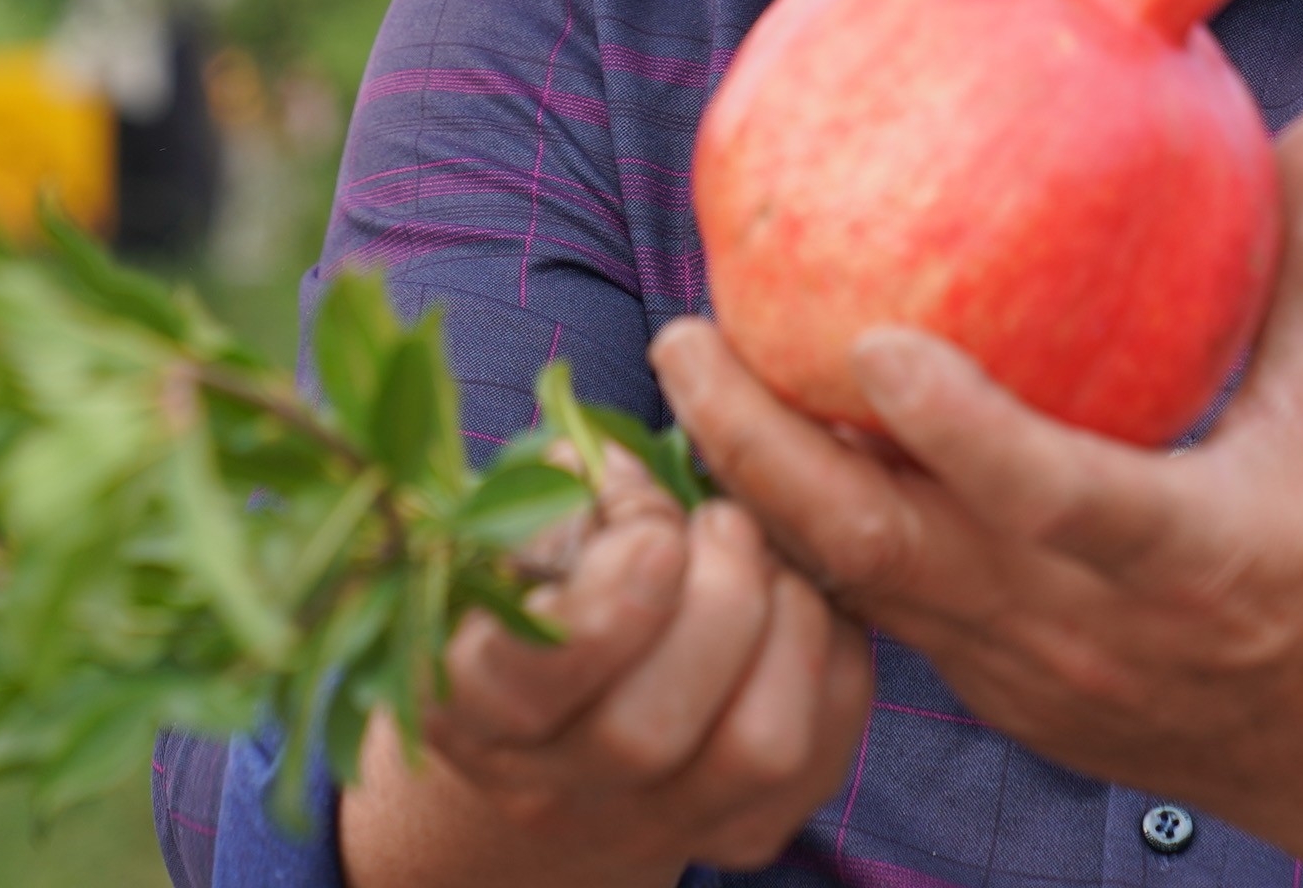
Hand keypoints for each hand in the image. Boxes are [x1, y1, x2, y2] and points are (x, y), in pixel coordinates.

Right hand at [337, 435, 871, 887]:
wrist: (560, 738)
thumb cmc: (534, 596)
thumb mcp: (509, 538)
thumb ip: (553, 499)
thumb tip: (619, 469)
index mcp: (472, 704)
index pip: (529, 680)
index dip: (609, 600)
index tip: (656, 529)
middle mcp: (554, 788)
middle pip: (649, 732)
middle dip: (717, 600)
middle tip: (723, 519)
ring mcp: (658, 824)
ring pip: (757, 749)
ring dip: (786, 624)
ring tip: (766, 559)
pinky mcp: (747, 832)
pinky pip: (825, 749)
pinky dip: (831, 654)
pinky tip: (796, 604)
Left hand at [652, 100, 1302, 887]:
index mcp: (1186, 554)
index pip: (1053, 497)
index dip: (960, 430)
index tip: (872, 342)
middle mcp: (1086, 626)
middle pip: (888, 547)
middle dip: (766, 447)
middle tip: (687, 334)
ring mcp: (1027, 674)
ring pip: (854, 584)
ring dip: (758, 485)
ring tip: (688, 371)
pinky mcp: (994, 695)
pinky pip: (873, 613)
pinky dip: (804, 534)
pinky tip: (752, 443)